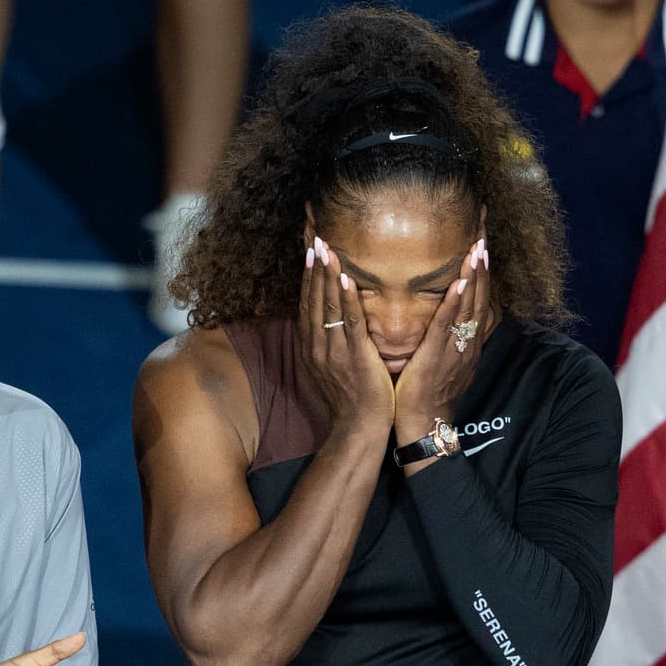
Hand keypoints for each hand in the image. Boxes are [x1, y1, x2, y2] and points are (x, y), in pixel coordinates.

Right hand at [298, 236, 394, 437]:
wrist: (358, 428)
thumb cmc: (350, 398)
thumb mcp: (331, 367)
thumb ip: (328, 342)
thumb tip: (328, 320)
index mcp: (311, 347)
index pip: (306, 304)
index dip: (307, 276)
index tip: (309, 249)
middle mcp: (317, 346)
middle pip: (312, 299)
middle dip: (313, 267)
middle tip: (314, 237)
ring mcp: (333, 351)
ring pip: (326, 307)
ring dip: (325, 275)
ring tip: (325, 248)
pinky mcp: (354, 357)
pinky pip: (349, 323)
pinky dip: (345, 299)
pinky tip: (344, 278)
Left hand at [394, 238, 491, 442]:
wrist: (423, 422)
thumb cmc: (426, 389)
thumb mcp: (442, 355)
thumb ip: (446, 332)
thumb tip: (446, 310)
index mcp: (466, 339)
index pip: (477, 295)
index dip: (481, 267)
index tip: (481, 238)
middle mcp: (466, 340)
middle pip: (479, 294)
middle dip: (482, 261)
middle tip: (482, 229)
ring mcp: (455, 348)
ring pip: (468, 306)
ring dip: (474, 275)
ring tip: (477, 246)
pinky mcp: (437, 357)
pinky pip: (448, 326)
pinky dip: (455, 303)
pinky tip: (460, 282)